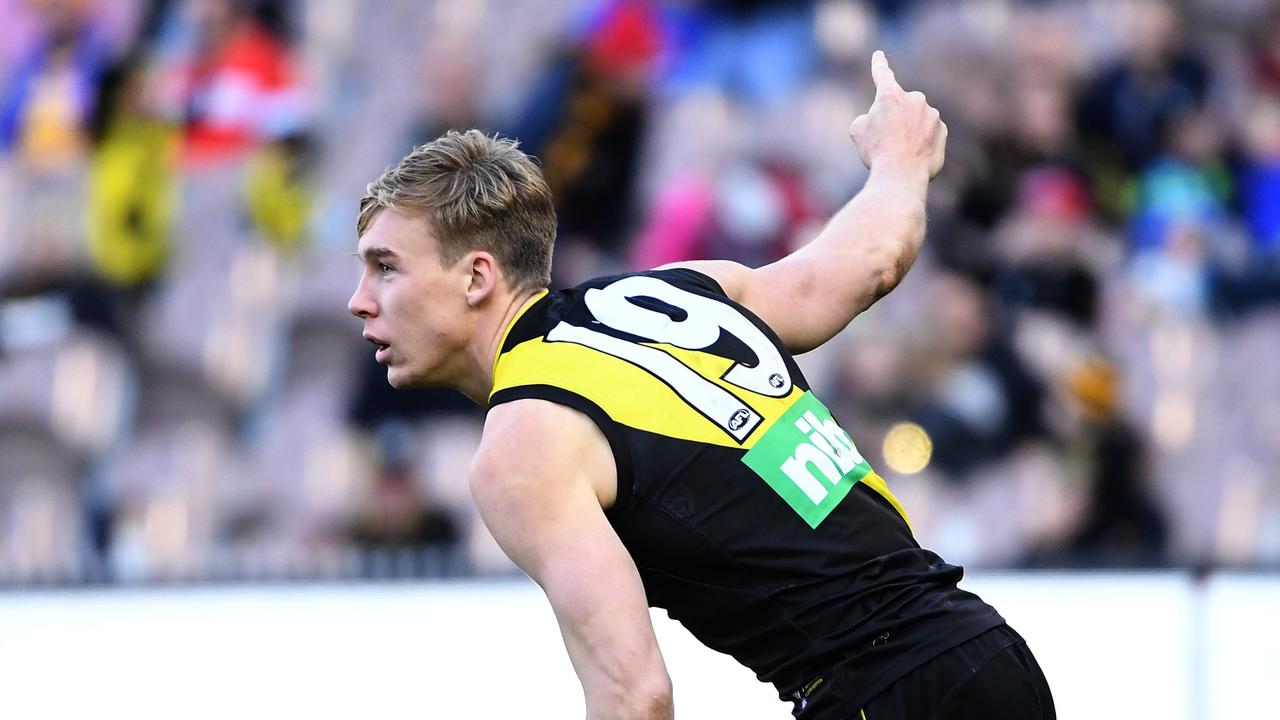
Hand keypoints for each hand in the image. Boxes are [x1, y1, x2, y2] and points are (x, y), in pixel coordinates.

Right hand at [849, 51, 946, 178]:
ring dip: (908, 132)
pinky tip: (913, 157)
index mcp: (890, 95)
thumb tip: (879, 119)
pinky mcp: (942, 130)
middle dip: (894, 120)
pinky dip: (921, 143)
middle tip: (886, 141)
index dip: (879, 65)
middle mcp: (914, 99)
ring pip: (916, 121)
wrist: (901, 174)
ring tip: (900, 152)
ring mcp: (931, 114)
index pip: (882, 74)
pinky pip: (929, 133)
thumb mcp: (858, 131)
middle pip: (901, 106)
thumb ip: (868, 117)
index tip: (879, 55)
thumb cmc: (876, 151)